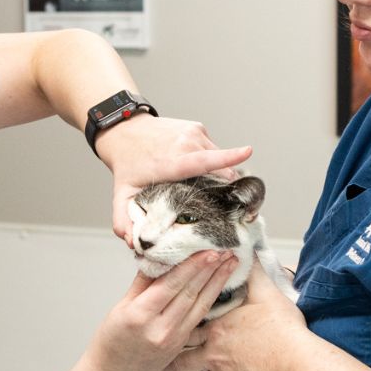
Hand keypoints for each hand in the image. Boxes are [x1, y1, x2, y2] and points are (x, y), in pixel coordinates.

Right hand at [83, 250, 239, 370]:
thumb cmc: (110, 342)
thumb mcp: (120, 308)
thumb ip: (142, 283)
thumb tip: (160, 257)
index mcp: (141, 315)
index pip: (172, 284)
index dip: (192, 266)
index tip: (207, 249)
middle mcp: (160, 329)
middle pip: (190, 293)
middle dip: (210, 269)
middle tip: (226, 248)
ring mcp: (174, 339)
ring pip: (199, 305)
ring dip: (217, 282)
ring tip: (230, 263)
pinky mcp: (181, 346)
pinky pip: (198, 317)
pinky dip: (210, 299)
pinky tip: (219, 286)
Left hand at [94, 115, 251, 242]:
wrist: (125, 131)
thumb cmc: (127, 165)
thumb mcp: (122, 196)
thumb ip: (123, 221)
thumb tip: (130, 241)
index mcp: (171, 162)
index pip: (202, 160)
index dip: (227, 157)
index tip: (248, 151)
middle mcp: (185, 144)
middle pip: (220, 170)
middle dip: (225, 189)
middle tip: (217, 204)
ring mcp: (193, 133)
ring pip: (220, 160)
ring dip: (215, 175)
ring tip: (197, 185)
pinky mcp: (198, 128)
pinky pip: (213, 150)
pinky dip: (209, 161)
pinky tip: (192, 168)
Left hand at [157, 260, 304, 370]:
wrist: (298, 362)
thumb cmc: (282, 328)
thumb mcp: (266, 293)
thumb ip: (253, 273)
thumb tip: (247, 253)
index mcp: (217, 329)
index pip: (187, 325)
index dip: (171, 325)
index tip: (155, 327)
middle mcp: (215, 354)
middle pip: (184, 359)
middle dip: (166, 363)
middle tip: (150, 367)